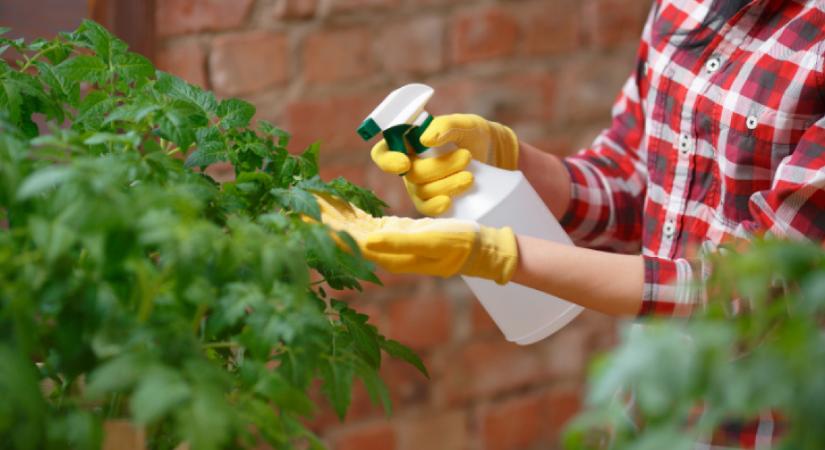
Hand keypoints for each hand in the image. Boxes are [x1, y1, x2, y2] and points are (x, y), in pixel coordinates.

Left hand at [316, 194, 517, 283]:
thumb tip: (366, 242)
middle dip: (319, 218)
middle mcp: (383, 249)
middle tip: (294, 202)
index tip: (300, 214)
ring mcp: (389, 241)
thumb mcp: (432, 240)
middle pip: (343, 233)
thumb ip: (399, 242)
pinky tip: (339, 204)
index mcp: (388, 252)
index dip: (322, 227)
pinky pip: (365, 222)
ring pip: (351, 226)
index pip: (346, 240)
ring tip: (309, 200)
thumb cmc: (460, 245)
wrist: (479, 250)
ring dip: (331, 214)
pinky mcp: (396, 232)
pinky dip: (350, 211)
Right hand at [370, 114, 518, 216]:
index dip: (388, 161)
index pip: (382, 154)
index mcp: (407, 144)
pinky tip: (449, 202)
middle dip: (440, 167)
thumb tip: (425, 140)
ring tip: (471, 176)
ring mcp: (420, 186)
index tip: (405, 162)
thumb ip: (445, 125)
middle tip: (467, 156)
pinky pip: (428, 208)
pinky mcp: (434, 202)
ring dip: (447, 184)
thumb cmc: (473, 134)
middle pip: (412, 174)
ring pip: (423, 191)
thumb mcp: (465, 123)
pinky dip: (437, 206)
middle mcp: (409, 166)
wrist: (494, 155)